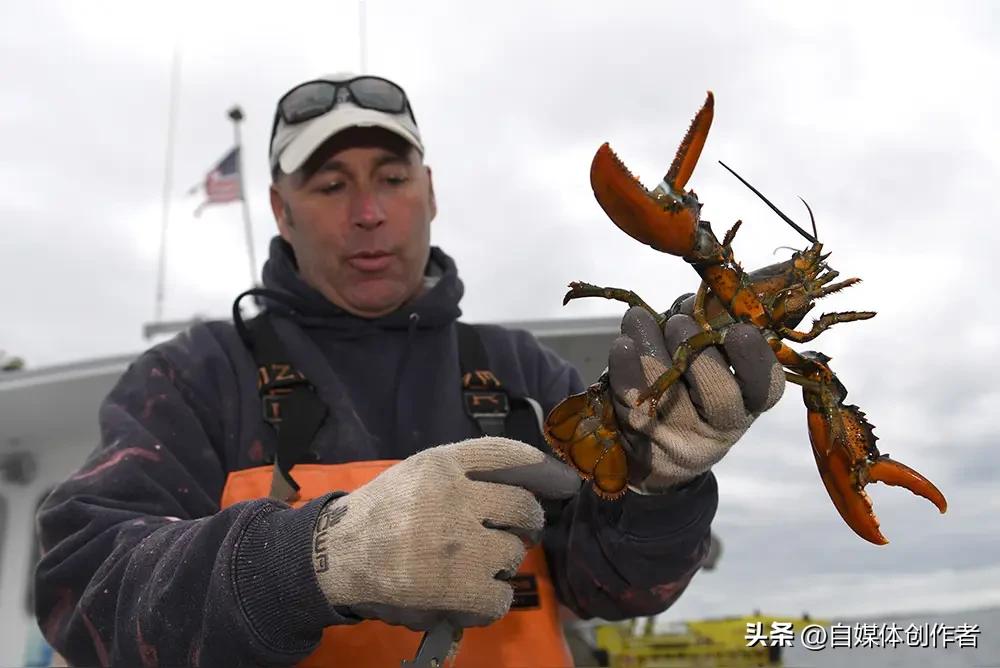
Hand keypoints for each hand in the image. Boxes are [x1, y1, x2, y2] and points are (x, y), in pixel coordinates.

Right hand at [311, 437, 579, 630]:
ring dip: (502, 562)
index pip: (509, 455)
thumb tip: (536, 483)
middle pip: (524, 506)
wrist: (337, 557)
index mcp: (444, 464)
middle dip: (526, 523)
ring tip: (477, 566)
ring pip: (513, 552)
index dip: (545, 468)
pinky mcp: (459, 584)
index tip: (566, 482)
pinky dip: (492, 600)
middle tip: (514, 533)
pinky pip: (500, 595)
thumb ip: (466, 473)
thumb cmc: (381, 514)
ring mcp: (460, 542)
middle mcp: (457, 496)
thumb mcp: (419, 473)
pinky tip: (474, 597)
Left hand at [608, 306, 784, 491]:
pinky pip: (634, 402)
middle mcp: (722, 428)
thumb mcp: (712, 365)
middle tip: (677, 322)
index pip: (766, 386)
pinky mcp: (645, 443)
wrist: (658, 453)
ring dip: (653, 348)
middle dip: (695, 346)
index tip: (739, 329)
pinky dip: (625, 367)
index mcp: (749, 403)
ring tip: (639, 319)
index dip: (754, 358)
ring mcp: (682, 439)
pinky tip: (623, 345)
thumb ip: (710, 331)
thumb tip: (697, 297)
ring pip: (670, 395)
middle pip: (718, 391)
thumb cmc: (691, 392)